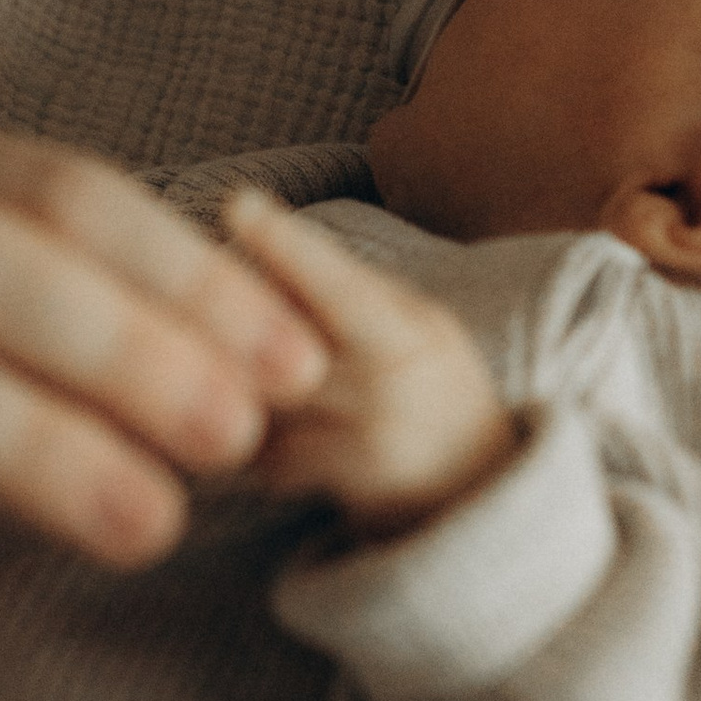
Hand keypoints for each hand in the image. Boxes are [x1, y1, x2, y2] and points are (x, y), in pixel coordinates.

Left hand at [224, 195, 518, 541]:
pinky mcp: (363, 477)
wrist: (484, 496)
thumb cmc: (429, 399)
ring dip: (257, 402)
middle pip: (286, 339)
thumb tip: (258, 252)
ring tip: (296, 414)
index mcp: (412, 323)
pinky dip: (270, 457)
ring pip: (270, 397)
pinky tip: (305, 460)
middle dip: (242, 334)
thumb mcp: (411, 334)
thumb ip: (349, 300)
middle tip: (216, 333)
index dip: (285, 241)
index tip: (236, 204)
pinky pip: (273, 455)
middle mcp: (401, 369)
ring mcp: (383, 425)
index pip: (340, 278)